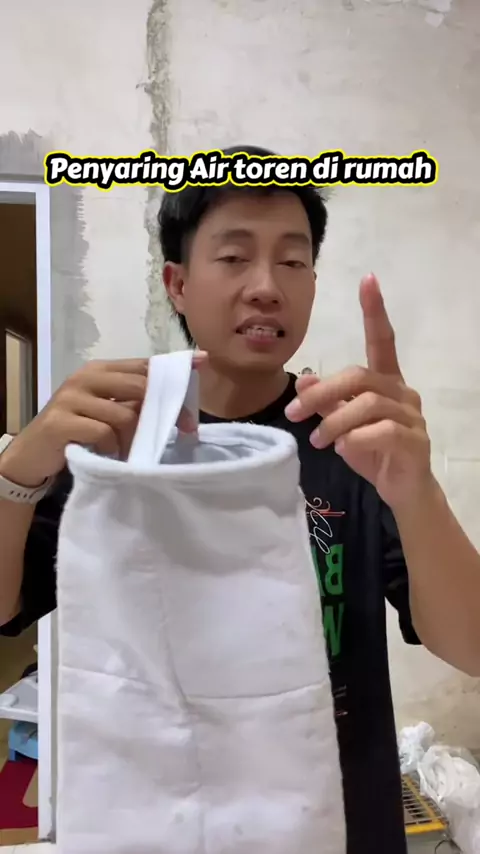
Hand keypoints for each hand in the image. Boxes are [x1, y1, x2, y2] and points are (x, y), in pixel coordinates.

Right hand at [0, 353, 206, 487]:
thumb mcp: (108, 412)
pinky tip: (108, 454)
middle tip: (182, 430)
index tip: (202, 364)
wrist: (32, 454)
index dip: (173, 367)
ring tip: (129, 451)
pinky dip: (112, 447)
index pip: (142, 364)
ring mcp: (71, 398)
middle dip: (164, 410)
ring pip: (124, 413)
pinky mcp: (61, 422)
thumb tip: (182, 405)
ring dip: (134, 438)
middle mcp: (85, 378)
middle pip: (139, 386)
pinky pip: (103, 432)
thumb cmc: (77, 432)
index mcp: (100, 370)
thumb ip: (136, 402)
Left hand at [285, 274, 431, 510]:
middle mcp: (402, 392)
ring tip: (317, 441)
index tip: (368, 280)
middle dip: (322, 392)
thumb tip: (303, 379)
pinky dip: (356, 440)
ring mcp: (412, 416)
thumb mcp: (343, 425)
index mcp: (386, 381)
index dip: (374, 311)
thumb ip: (328, 401)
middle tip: (294, 414)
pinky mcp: (414, 441)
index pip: (382, 340)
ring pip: (368, 404)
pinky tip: (344, 451)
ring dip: (334, 421)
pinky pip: (382, 432)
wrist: (403, 490)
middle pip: (359, 376)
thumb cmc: (372, 452)